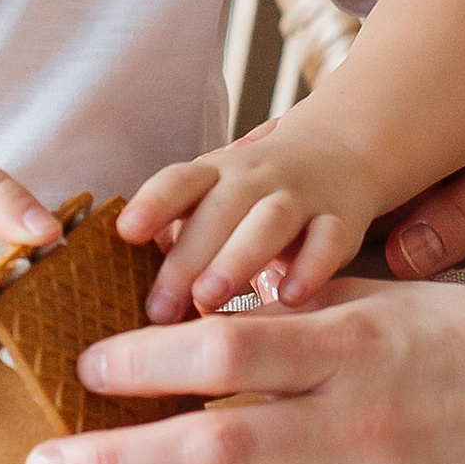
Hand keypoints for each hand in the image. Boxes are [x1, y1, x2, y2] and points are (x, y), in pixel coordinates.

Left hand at [120, 115, 383, 321]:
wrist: (339, 154)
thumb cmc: (255, 198)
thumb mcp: (215, 202)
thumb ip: (180, 240)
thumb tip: (124, 302)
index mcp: (216, 175)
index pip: (180, 180)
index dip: (153, 203)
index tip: (125, 233)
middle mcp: (256, 178)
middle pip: (220, 208)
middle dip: (187, 257)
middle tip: (158, 309)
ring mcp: (301, 196)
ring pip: (269, 219)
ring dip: (238, 257)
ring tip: (209, 300)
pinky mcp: (340, 219)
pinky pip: (329, 238)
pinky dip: (312, 267)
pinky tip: (290, 299)